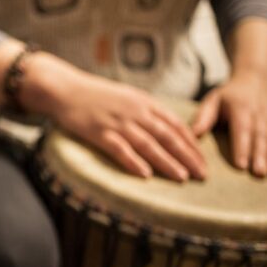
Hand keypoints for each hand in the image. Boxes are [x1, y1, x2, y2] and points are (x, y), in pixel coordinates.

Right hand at [24, 54, 206, 181]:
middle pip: (168, 137)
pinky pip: (120, 150)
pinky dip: (133, 162)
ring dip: (167, 162)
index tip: (202, 159)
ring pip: (148, 145)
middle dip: (187, 156)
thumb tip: (162, 126)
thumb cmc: (93, 94)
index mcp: (144, 102)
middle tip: (202, 174)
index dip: (191, 143)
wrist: (64, 89)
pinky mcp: (99, 132)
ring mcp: (118, 122)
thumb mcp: (125, 96)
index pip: (175, 124)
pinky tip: (145, 175)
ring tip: (182, 178)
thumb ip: (144, 110)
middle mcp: (135, 112)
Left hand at [192, 73, 266, 176]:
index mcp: (241, 108)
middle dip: (260, 156)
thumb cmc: (228, 96)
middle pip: (261, 137)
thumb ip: (203, 117)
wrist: (255, 80)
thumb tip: (194, 134)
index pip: (242, 129)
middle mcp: (261, 114)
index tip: (241, 165)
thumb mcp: (212, 100)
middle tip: (258, 174)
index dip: (242, 147)